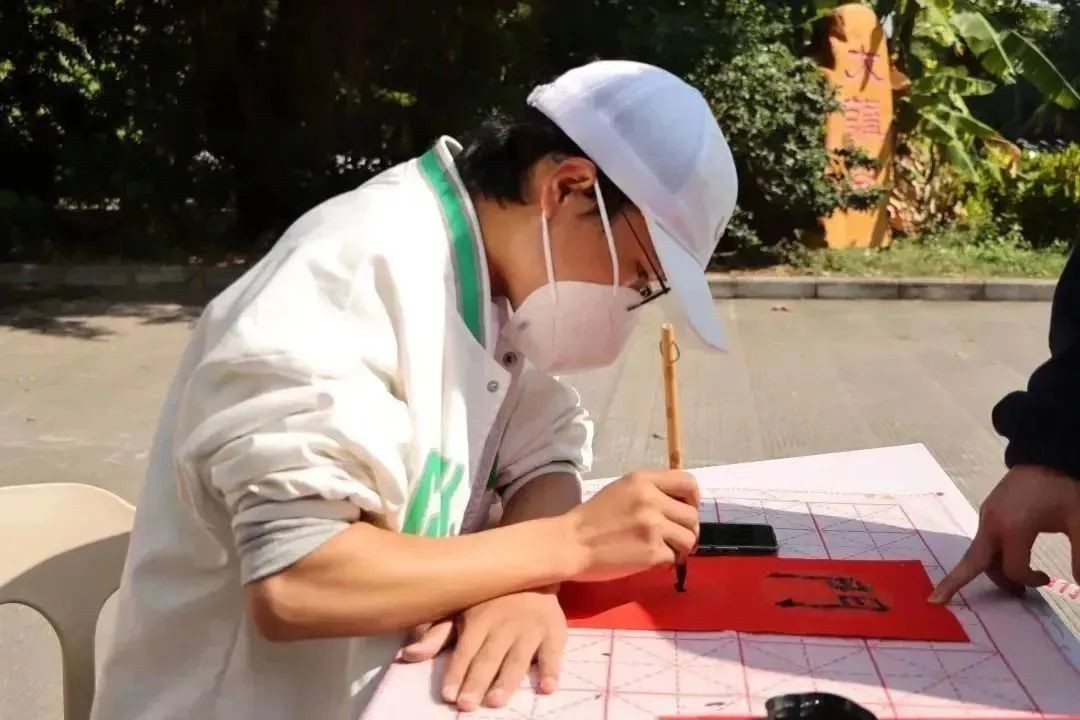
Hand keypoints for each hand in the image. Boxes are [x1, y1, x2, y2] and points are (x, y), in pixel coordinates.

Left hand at [398, 591, 566, 711]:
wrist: (534, 570)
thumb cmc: (491, 597)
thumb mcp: (462, 609)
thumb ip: (437, 634)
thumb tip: (408, 655)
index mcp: (479, 618)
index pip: (465, 649)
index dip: (456, 672)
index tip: (448, 695)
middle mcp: (504, 623)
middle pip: (489, 657)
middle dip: (477, 681)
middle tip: (467, 705)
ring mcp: (531, 628)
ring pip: (518, 658)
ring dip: (508, 680)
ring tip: (496, 701)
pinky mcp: (554, 631)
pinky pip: (554, 652)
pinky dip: (552, 670)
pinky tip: (548, 687)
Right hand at [564, 469, 699, 581]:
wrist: (570, 543)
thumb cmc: (593, 518)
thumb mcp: (622, 490)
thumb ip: (651, 492)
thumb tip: (682, 505)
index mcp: (642, 480)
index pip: (688, 483)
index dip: (693, 499)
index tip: (685, 510)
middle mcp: (651, 499)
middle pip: (692, 515)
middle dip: (686, 529)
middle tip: (672, 538)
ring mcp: (653, 526)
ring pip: (689, 538)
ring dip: (680, 548)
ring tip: (663, 550)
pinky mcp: (652, 552)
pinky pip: (675, 557)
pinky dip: (666, 561)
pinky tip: (650, 560)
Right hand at [930, 465, 1079, 603]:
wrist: (1047, 454)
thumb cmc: (1063, 488)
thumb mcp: (1078, 522)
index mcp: (1013, 528)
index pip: (1013, 569)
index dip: (1030, 582)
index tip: (1048, 579)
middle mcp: (992, 523)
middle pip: (972, 562)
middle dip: (955, 582)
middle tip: (942, 601)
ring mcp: (987, 515)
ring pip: (979, 553)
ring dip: (989, 570)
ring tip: (1012, 583)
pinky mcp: (989, 510)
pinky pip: (984, 540)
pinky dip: (991, 556)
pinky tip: (1006, 560)